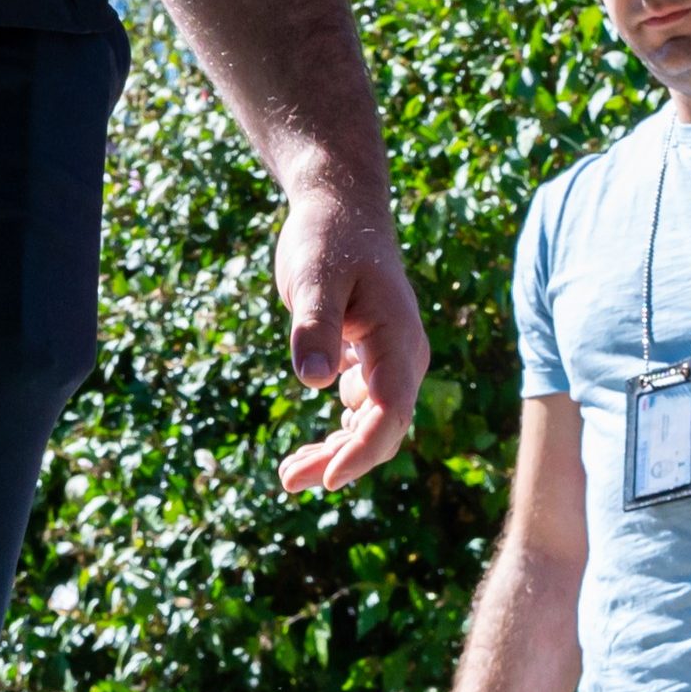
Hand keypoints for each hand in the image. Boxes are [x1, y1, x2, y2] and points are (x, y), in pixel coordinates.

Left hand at [269, 174, 426, 492]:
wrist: (340, 211)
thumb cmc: (327, 238)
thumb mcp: (311, 275)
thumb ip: (314, 325)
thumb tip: (313, 379)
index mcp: (398, 337)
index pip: (391, 409)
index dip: (362, 450)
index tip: (327, 480)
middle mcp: (403, 357)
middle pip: (382, 429)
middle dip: (341, 461)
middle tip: (288, 481)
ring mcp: (390, 363)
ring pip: (370, 427)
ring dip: (334, 454)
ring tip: (288, 476)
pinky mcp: (371, 364)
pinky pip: (359, 414)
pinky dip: (334, 437)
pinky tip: (302, 455)